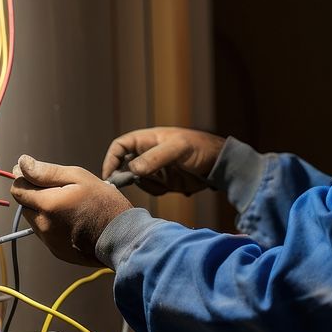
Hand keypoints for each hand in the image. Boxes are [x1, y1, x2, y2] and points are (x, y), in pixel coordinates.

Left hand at [10, 155, 132, 266]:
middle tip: (61, 191)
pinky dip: (53, 224)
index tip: (37, 174)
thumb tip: (21, 164)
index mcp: (47, 205)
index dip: (25, 179)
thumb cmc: (105, 203)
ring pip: (34, 219)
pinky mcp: (56, 251)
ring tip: (69, 206)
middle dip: (36, 195)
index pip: (17, 189)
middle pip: (24, 204)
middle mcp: (43, 225)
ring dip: (44, 210)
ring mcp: (49, 241)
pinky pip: (45, 233)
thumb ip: (47, 172)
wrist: (122, 237)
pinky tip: (72, 220)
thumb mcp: (80, 178)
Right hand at [101, 127, 225, 195]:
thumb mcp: (177, 149)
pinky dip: (158, 191)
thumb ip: (154, 158)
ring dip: (147, 185)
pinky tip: (173, 186)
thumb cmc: (200, 147)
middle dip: (126, 177)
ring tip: (165, 181)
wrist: (221, 164)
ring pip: (137, 181)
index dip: (111, 159)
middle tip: (129, 188)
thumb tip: (132, 170)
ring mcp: (156, 168)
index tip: (110, 176)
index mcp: (147, 140)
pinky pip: (152, 189)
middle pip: (124, 166)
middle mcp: (148, 154)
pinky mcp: (165, 181)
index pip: (120, 147)